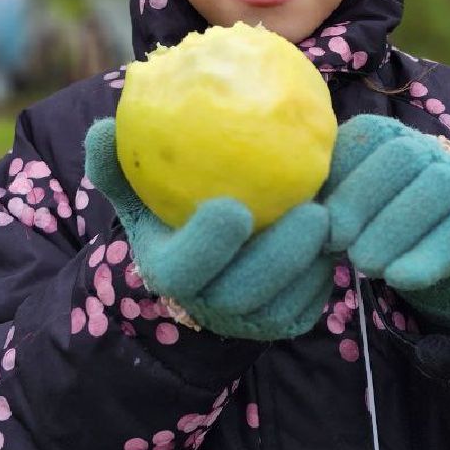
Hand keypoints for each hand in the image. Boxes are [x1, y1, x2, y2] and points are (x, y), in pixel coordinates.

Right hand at [84, 119, 333, 340]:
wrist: (208, 268)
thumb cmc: (172, 214)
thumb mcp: (139, 191)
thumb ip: (117, 164)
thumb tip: (101, 129)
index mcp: (170, 274)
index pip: (185, 270)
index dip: (208, 246)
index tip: (233, 207)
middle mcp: (209, 305)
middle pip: (246, 292)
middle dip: (281, 255)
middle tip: (314, 211)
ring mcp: (252, 320)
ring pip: (289, 299)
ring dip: (315, 261)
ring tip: (338, 214)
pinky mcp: (289, 319)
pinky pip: (315, 299)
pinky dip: (329, 268)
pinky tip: (348, 226)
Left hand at [321, 115, 449, 329]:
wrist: (446, 255)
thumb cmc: (376, 226)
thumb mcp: (345, 212)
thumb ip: (318, 202)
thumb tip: (280, 214)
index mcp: (385, 135)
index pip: (364, 141)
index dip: (341, 182)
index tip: (319, 225)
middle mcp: (428, 148)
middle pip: (402, 157)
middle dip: (365, 201)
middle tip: (339, 246)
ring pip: (436, 188)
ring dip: (395, 229)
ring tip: (365, 265)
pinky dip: (428, 257)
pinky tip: (399, 279)